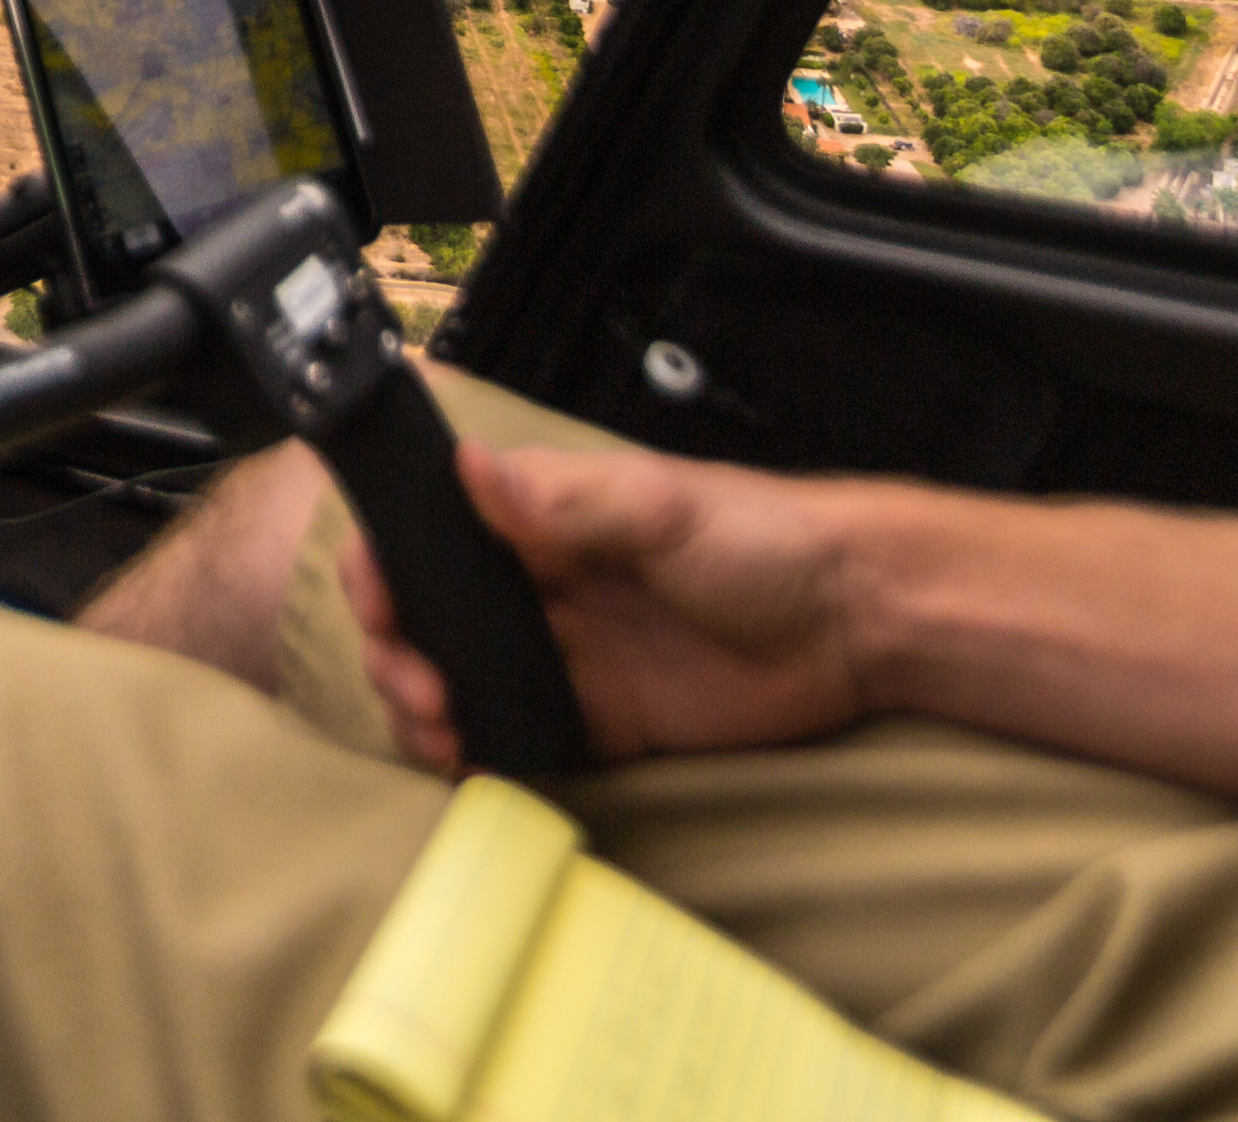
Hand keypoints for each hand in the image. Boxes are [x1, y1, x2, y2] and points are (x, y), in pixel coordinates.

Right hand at [346, 441, 879, 775]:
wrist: (856, 623)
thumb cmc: (765, 536)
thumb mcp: (665, 505)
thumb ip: (567, 499)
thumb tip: (471, 468)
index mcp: (541, 518)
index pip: (429, 534)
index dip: (385, 568)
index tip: (381, 606)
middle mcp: (540, 585)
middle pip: (428, 619)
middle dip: (397, 656)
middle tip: (423, 691)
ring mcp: (568, 656)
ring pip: (462, 683)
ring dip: (430, 711)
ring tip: (443, 735)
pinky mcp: (604, 721)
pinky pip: (525, 740)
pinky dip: (487, 758)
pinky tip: (476, 769)